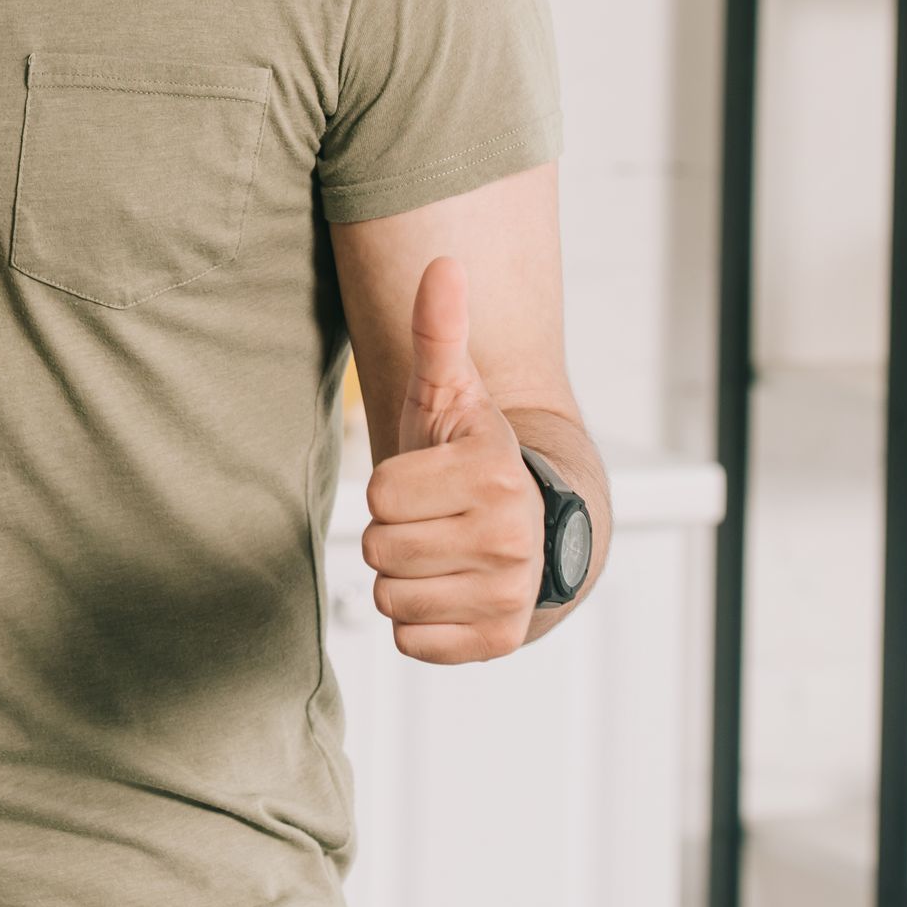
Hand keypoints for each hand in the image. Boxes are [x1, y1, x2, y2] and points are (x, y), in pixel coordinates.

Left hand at [362, 256, 542, 663]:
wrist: (528, 529)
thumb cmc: (467, 457)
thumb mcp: (450, 394)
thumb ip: (440, 332)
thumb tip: (443, 265)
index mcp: (496, 471)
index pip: (379, 493)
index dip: (392, 486)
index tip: (430, 478)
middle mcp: (514, 535)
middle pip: (379, 549)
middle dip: (394, 534)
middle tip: (433, 520)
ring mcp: (510, 593)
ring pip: (389, 597)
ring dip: (403, 577)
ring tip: (442, 552)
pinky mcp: (499, 641)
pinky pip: (410, 640)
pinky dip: (419, 622)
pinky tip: (450, 591)